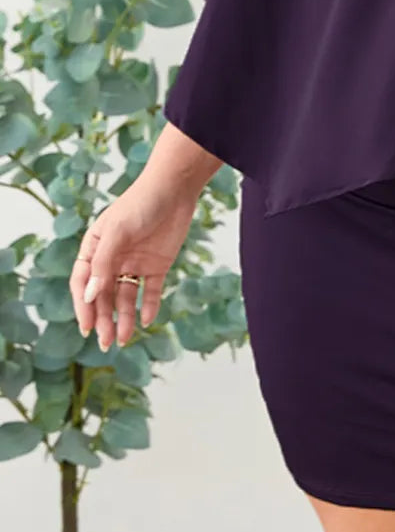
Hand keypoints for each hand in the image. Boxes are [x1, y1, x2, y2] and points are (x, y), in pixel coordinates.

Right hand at [69, 172, 201, 352]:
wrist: (175, 189)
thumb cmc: (140, 204)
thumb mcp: (117, 232)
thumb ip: (103, 264)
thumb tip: (89, 296)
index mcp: (95, 248)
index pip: (83, 282)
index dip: (83, 305)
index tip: (86, 326)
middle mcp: (113, 259)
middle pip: (104, 295)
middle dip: (103, 319)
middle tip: (105, 342)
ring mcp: (135, 263)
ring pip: (125, 297)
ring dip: (124, 318)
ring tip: (124, 340)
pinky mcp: (157, 265)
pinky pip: (150, 291)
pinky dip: (148, 306)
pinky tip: (147, 320)